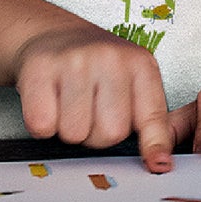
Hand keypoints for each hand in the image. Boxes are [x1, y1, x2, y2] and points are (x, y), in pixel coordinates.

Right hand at [14, 24, 174, 172]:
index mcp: (142, 64)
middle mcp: (112, 58)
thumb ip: (146, 117)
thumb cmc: (98, 67)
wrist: (55, 36)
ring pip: (75, 134)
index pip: (153, 115)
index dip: (155, 144)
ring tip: (69, 102)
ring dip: (68, 128)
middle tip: (89, 109)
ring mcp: (77, 61)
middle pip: (110, 134)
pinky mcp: (41, 68)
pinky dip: (42, 124)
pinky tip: (49, 99)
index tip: (159, 166)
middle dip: (96, 134)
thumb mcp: (131, 80)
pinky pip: (43, 125)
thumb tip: (159, 163)